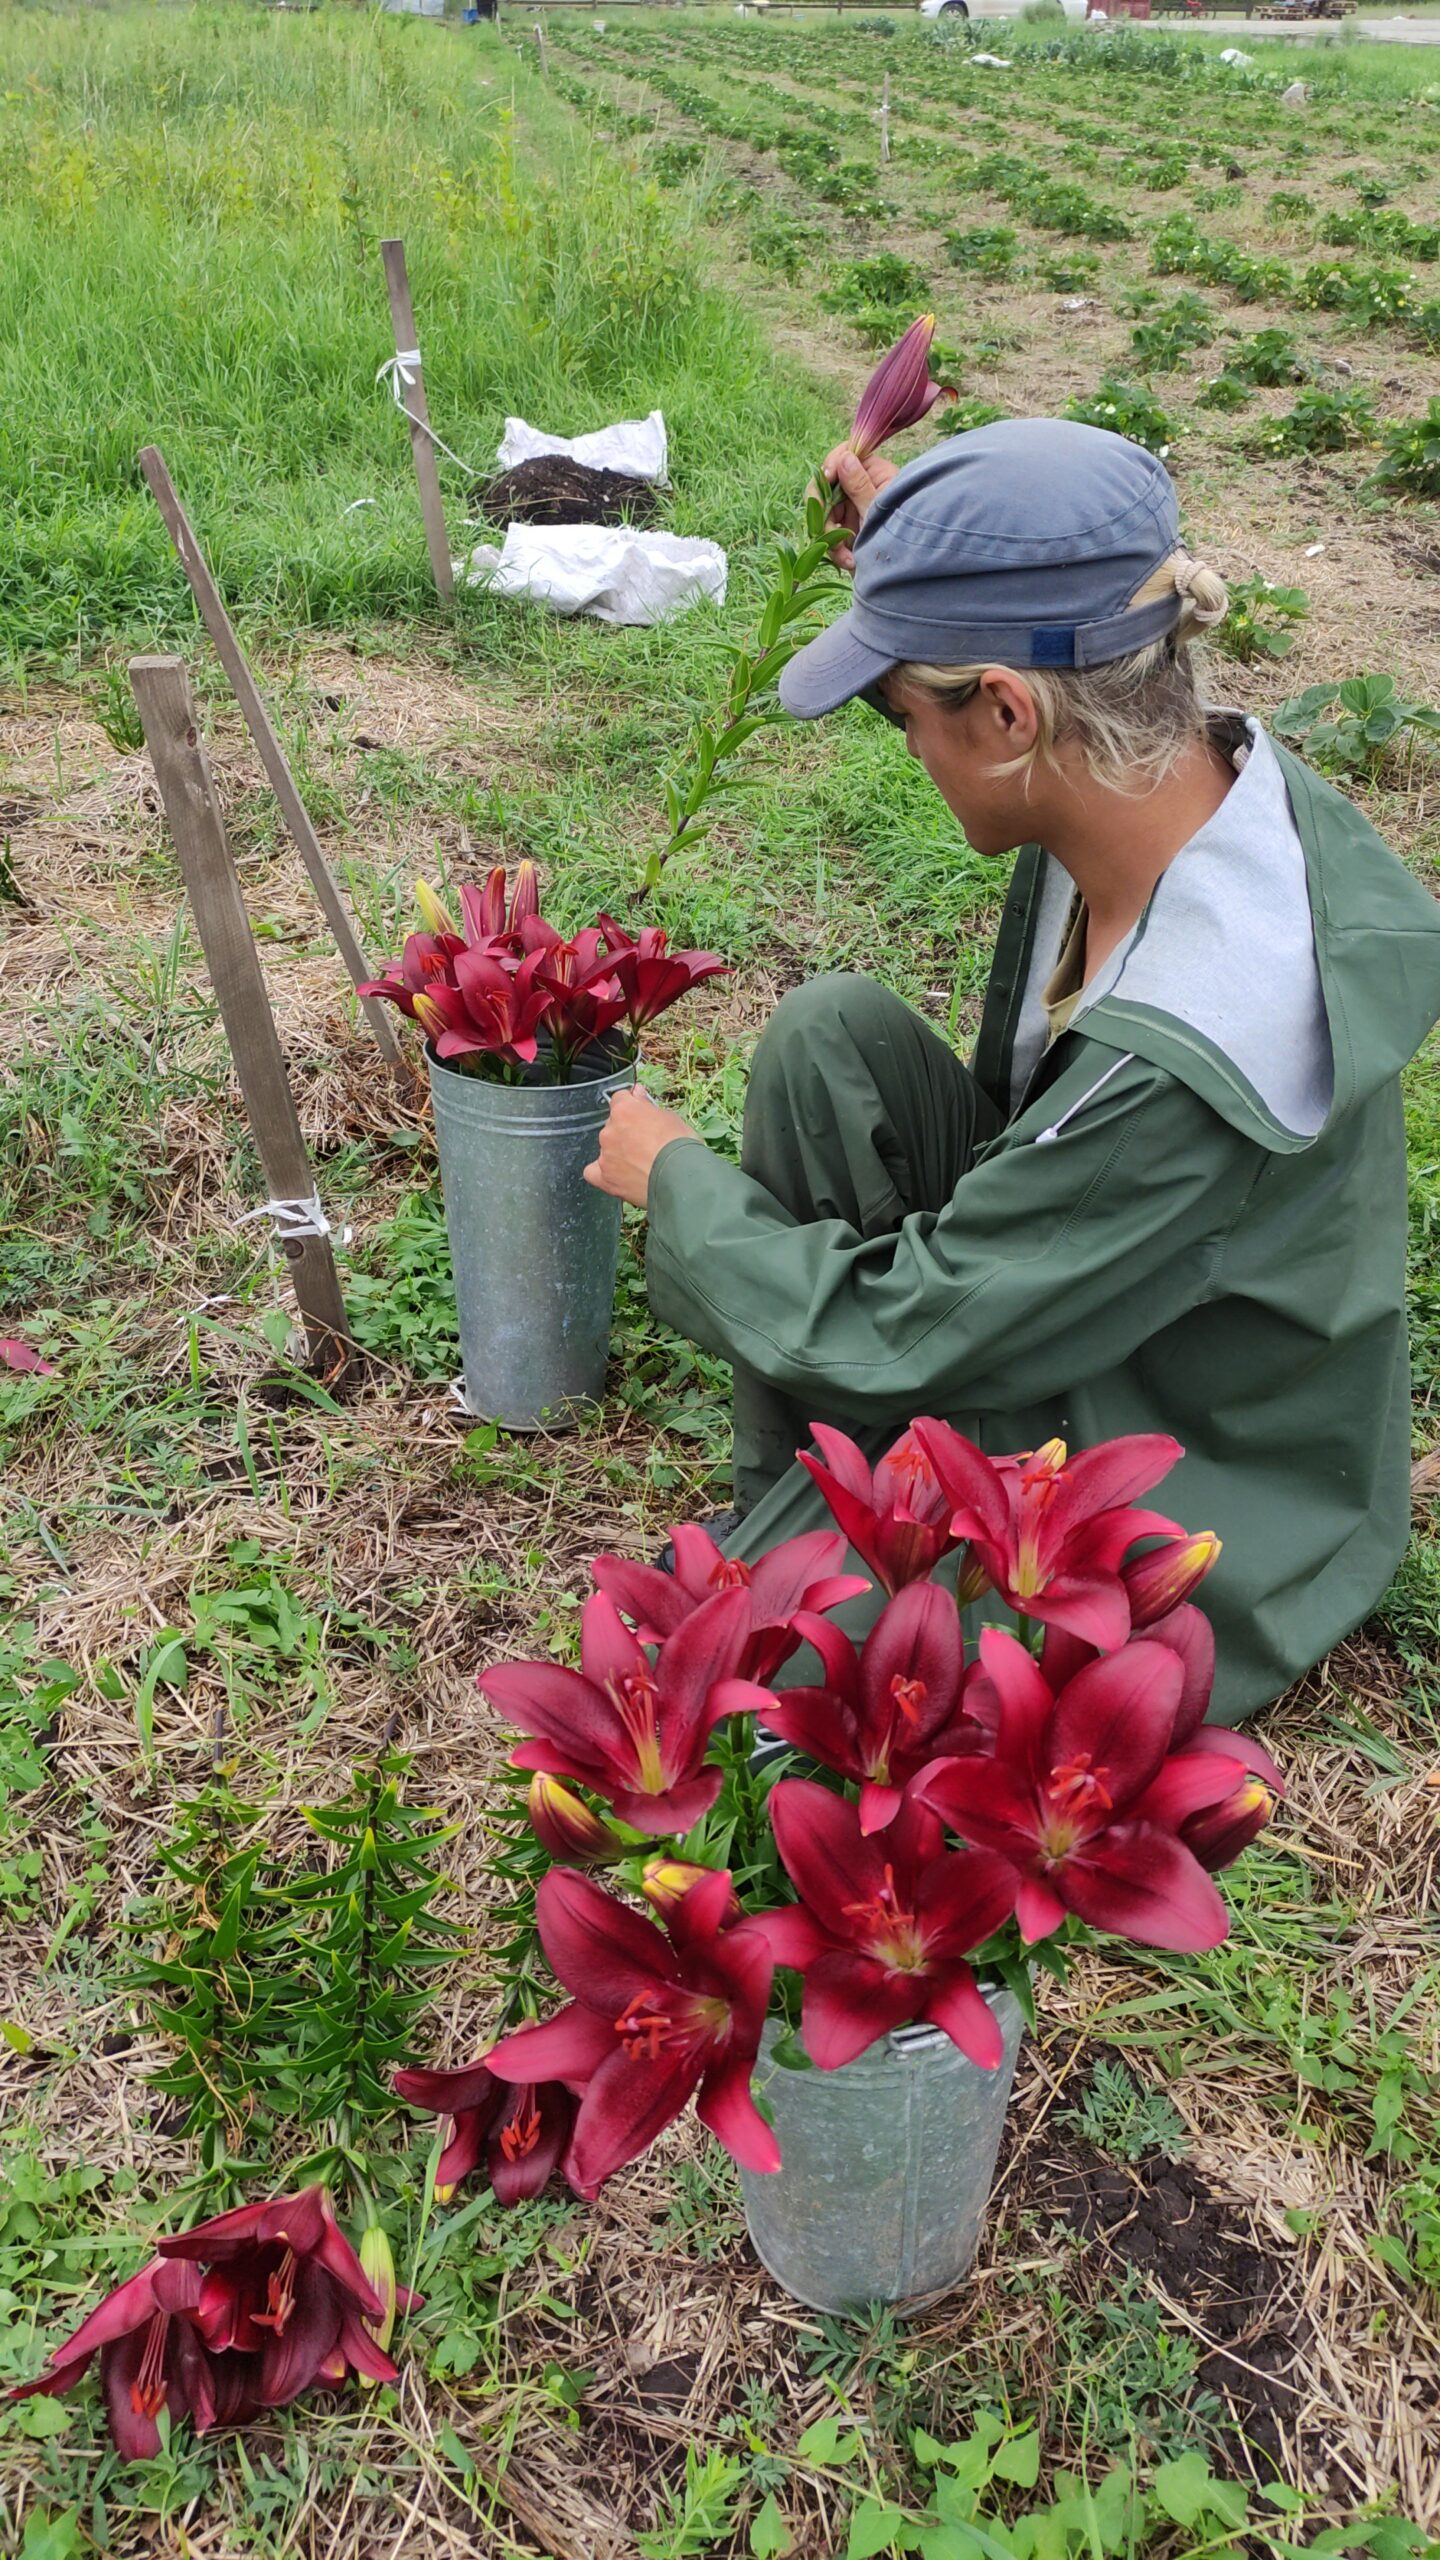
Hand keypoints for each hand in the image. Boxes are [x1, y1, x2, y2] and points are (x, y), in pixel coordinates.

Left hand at [583, 1087, 699, 1210]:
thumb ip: (647, 1106)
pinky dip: (602, 1173)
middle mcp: (609, 1130)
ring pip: (606, 1148)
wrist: (679, 1178)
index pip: (620, 1099)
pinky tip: (617, 1175)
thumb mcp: (670, 1117)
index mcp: (624, 1110)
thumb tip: (637, 1093)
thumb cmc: (680, 1145)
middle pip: (612, 1126)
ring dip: (618, 1152)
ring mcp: (605, 1154)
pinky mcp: (605, 1177)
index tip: (642, 1114)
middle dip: (626, 1132)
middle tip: (647, 1144)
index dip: (632, 1107)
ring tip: (640, 1165)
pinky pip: (593, 1172)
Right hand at [819, 444, 899, 570]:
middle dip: (824, 509)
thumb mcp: (877, 511)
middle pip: (828, 486)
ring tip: (845, 557)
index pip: (847, 454)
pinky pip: (829, 533)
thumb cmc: (902, 541)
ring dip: (829, 536)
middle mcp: (863, 488)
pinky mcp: (849, 530)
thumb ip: (859, 485)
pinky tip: (848, 562)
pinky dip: (834, 549)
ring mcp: (854, 509)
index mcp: (876, 474)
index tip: (827, 478)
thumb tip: (845, 457)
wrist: (907, 576)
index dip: (832, 464)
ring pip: (825, 513)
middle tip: (820, 526)